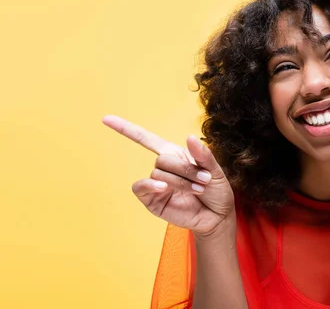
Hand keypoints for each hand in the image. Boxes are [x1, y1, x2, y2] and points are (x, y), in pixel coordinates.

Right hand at [102, 115, 234, 236]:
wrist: (218, 217)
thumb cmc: (217, 192)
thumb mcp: (215, 171)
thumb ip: (203, 156)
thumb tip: (189, 137)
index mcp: (175, 155)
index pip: (147, 139)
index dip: (126, 129)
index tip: (106, 119)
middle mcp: (164, 168)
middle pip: (162, 159)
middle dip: (185, 169)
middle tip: (204, 180)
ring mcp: (157, 185)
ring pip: (158, 173)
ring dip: (180, 181)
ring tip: (198, 189)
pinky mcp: (153, 201)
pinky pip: (142, 188)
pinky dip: (151, 185)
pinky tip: (163, 188)